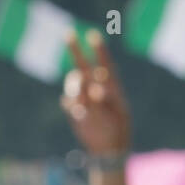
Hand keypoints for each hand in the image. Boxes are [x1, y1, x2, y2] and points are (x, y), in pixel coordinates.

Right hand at [60, 30, 130, 156]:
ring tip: (82, 102)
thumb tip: (94, 89)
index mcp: (111, 88)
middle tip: (69, 33)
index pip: (105, 65)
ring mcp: (85, 99)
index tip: (93, 35)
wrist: (109, 151)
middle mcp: (96, 89)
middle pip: (84, 66)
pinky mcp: (76, 110)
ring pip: (73, 83)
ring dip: (75, 87)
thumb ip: (103, 102)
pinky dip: (71, 104)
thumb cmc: (117, 131)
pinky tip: (78, 111)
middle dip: (76, 50)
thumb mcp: (114, 116)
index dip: (99, 50)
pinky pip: (68, 102)